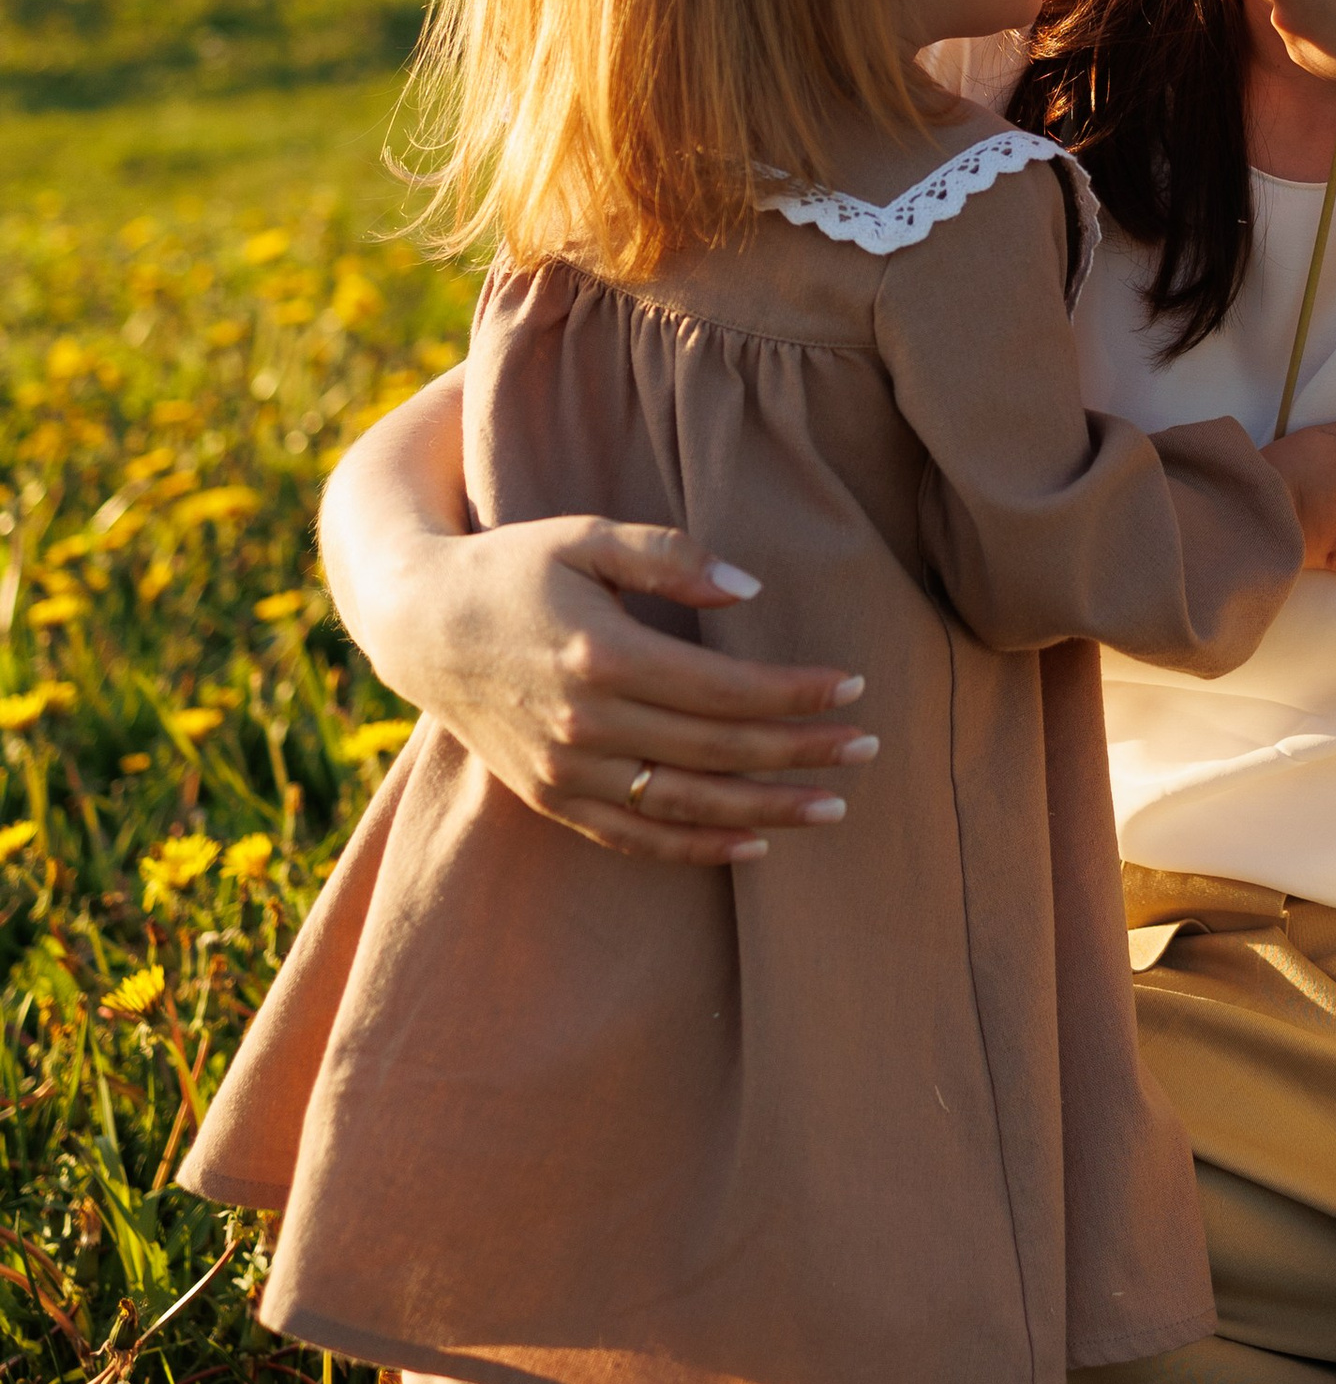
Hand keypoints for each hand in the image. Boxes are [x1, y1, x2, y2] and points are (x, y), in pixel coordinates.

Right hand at [350, 512, 881, 865]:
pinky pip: (632, 838)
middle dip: (802, 752)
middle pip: (718, 752)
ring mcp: (564, 770)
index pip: (726, 689)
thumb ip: (671, 555)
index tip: (854, 686)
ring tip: (834, 805)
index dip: (796, 693)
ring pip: (685, 806)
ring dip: (767, 811)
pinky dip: (696, 848)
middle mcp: (585, 723)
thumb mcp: (588, 534)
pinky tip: (754, 844)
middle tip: (870, 746)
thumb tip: (750, 591)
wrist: (418, 622)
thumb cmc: (514, 565)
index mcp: (603, 653)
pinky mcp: (548, 798)